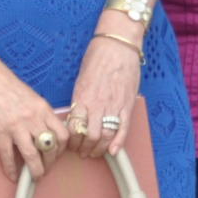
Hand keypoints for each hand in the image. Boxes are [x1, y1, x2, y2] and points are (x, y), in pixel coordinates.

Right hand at [0, 69, 65, 186]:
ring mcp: (16, 126)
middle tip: (45, 168)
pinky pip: (8, 156)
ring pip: (32, 156)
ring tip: (34, 177)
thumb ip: (39, 114)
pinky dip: (11, 169)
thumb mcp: (30, 97)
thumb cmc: (5, 84)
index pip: (63, 134)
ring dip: (35, 170)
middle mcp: (32, 118)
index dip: (62, 148)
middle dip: (50, 162)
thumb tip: (43, 131)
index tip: (57, 154)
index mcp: (43, 108)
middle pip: (50, 147)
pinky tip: (12, 175)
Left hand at [65, 33, 143, 157]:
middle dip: (84, 148)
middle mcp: (96, 104)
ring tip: (95, 152)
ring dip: (99, 148)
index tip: (71, 144)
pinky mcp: (127, 105)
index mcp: (82, 97)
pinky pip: (123, 129)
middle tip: (83, 151)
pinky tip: (113, 151)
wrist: (117, 45)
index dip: (71, 141)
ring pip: (105, 136)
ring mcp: (113, 106)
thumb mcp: (81, 78)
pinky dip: (118, 143)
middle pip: (89, 136)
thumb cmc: (98, 57)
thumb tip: (77, 114)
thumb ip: (80, 98)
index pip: (73, 128)